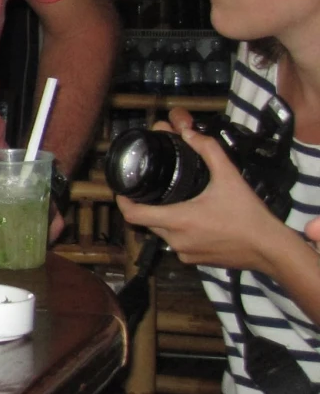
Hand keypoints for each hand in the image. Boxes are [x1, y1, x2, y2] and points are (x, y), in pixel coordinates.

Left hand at [117, 111, 300, 276]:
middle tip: (152, 188)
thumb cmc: (248, 215)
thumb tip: (188, 132)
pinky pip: (178, 244)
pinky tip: (194, 221)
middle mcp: (175, 240)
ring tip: (175, 201)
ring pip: (163, 234)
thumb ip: (208, 150)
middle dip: (146, 205)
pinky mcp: (196, 261)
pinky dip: (180, 232)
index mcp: (177, 220)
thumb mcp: (229, 177)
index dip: (123, 201)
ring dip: (164, 219)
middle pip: (147, 221)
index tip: (123, 188)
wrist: (270, 249)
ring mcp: (185, 253)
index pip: (132, 214)